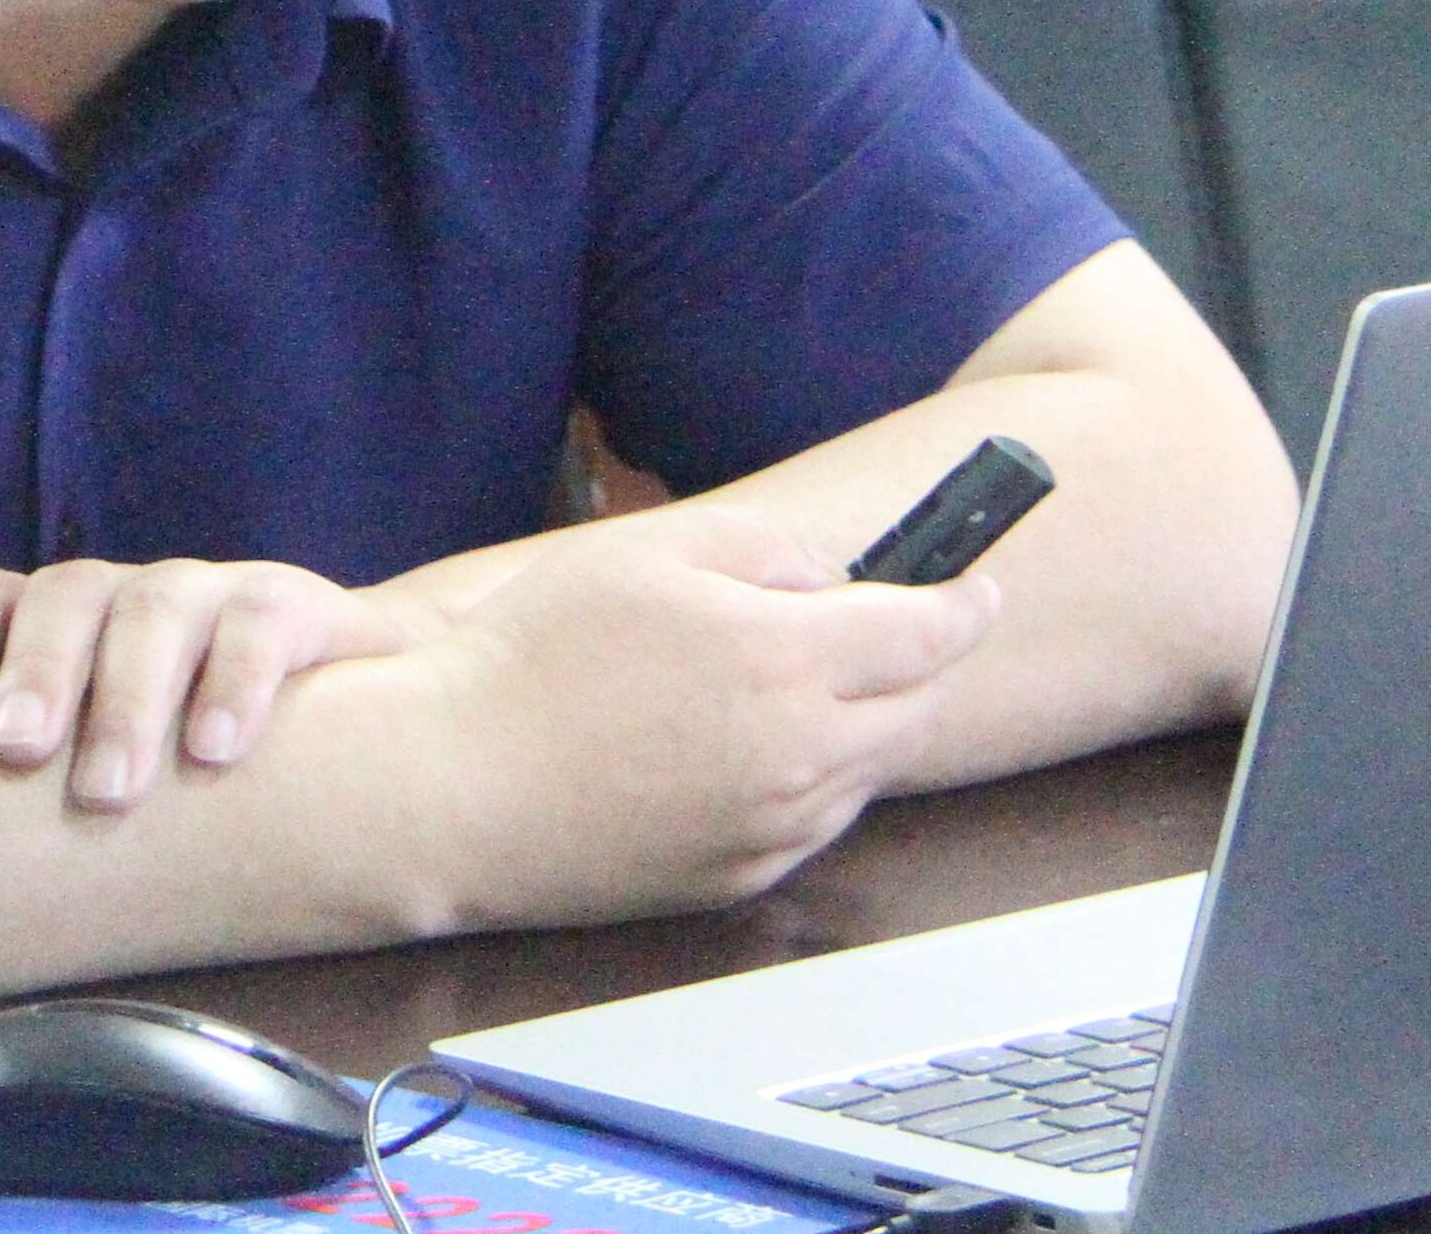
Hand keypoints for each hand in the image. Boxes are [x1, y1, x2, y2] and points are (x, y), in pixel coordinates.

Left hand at [0, 558, 429, 811]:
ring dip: (127, 697)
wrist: (362, 696)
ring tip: (107, 790)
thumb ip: (51, 770)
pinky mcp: (292, 609)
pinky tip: (215, 748)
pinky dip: (234, 683)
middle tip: (14, 749)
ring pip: (157, 612)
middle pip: (72, 598)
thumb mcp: (114, 744)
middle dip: (40, 671)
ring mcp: (214, 595)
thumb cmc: (197, 742)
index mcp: (79, 618)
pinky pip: (258, 629)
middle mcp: (136, 595)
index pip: (4, 597)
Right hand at [402, 507, 999, 928]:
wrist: (452, 787)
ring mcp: (770, 829)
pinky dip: (808, 780)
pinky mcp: (737, 880)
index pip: (928, 634)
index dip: (965, 602)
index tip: (979, 586)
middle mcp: (796, 756)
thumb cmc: (534, 656)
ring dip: (859, 722)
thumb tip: (831, 581)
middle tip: (885, 626)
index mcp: (783, 661)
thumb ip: (766, 549)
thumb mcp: (651, 553)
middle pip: (917, 708)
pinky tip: (740, 747)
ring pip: (867, 770)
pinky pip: (812, 822)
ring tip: (782, 684)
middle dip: (917, 662)